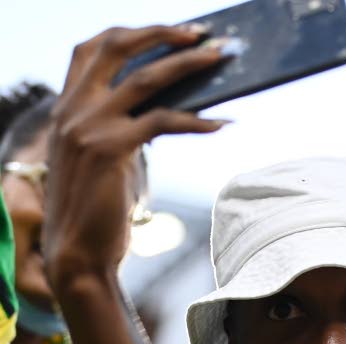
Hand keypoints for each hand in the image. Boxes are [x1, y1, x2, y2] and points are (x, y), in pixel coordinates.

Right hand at [43, 25, 230, 292]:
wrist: (77, 253)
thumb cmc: (95, 213)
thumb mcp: (100, 160)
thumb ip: (118, 130)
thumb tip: (163, 112)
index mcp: (65, 109)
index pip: (90, 50)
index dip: (129, 34)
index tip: (166, 31)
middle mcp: (72, 110)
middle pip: (116, 47)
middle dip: (161, 33)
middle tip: (201, 34)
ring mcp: (89, 127)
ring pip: (147, 79)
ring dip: (189, 63)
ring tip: (222, 59)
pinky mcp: (112, 149)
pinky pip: (163, 121)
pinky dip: (197, 120)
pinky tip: (222, 123)